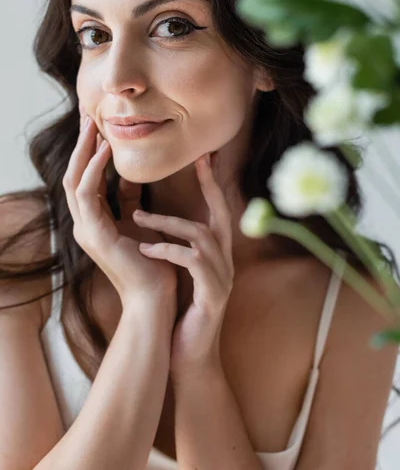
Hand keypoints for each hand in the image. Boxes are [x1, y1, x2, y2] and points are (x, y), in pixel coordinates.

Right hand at [62, 107, 177, 316]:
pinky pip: (87, 194)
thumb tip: (130, 175)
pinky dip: (93, 169)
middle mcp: (86, 225)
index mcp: (96, 222)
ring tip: (93, 125)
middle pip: (74, 175)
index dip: (91, 152)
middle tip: (88, 116)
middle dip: (81, 146)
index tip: (99, 126)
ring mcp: (86, 231)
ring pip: (74, 181)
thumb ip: (130, 201)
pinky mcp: (94, 235)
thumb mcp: (140, 222)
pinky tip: (104, 150)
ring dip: (83, 151)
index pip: (86, 179)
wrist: (156, 298)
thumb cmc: (154, 263)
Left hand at [133, 152, 233, 377]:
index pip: (217, 212)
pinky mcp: (212, 294)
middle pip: (221, 215)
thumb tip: (153, 217)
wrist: (189, 357)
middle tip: (197, 162)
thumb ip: (173, 245)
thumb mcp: (176, 273)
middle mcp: (224, 262)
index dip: (212, 185)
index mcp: (215, 255)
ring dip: (169, 222)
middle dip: (210, 186)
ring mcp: (221, 278)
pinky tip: (145, 248)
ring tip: (138, 216)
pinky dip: (168, 250)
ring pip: (202, 235)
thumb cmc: (180, 312)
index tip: (202, 159)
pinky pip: (192, 262)